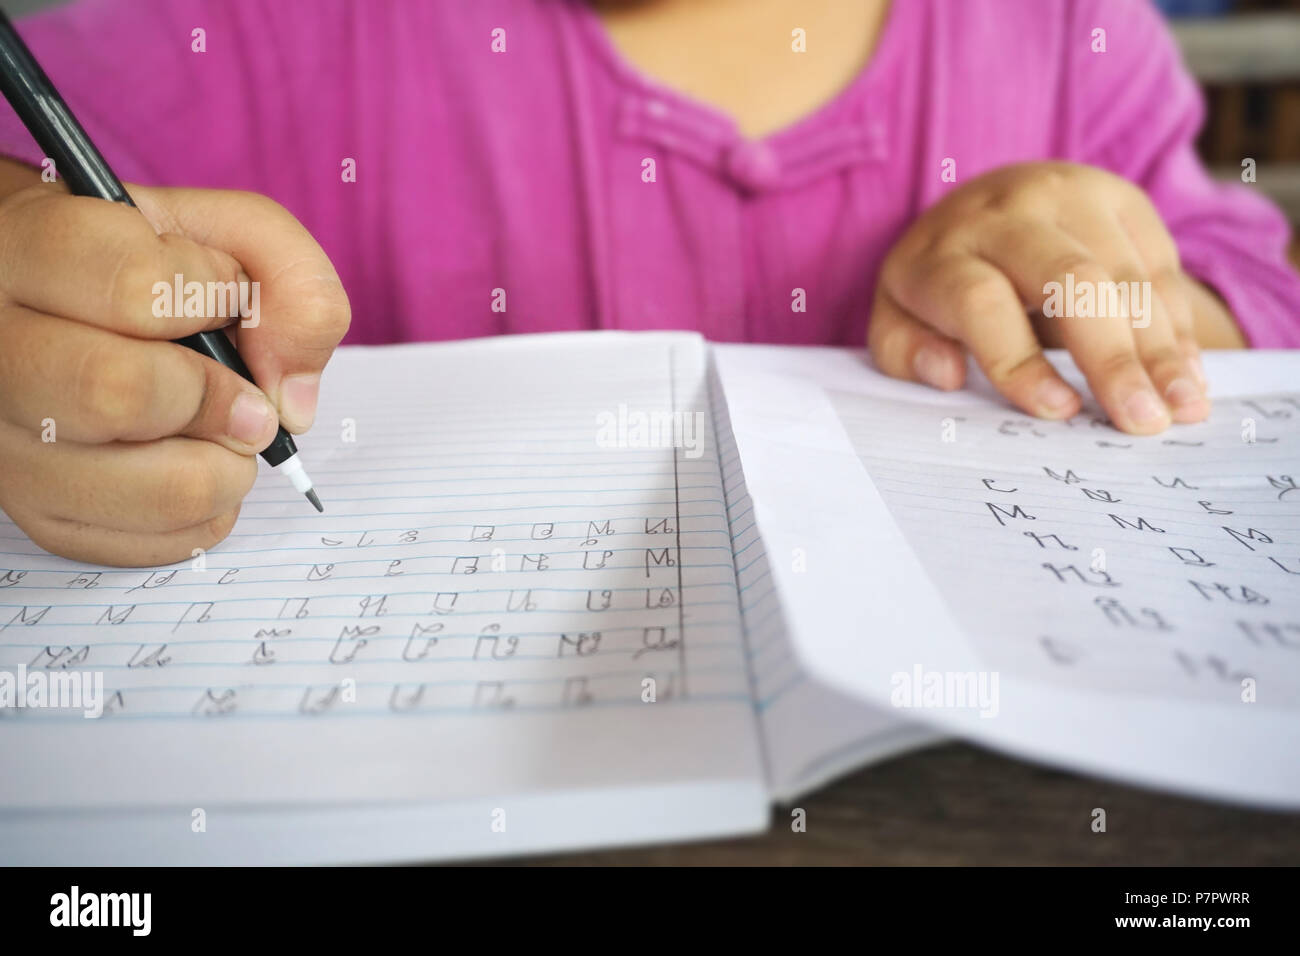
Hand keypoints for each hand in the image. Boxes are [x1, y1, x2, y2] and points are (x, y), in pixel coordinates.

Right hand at [0, 183, 349, 565]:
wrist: (58, 307)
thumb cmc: (145, 265)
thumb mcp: (220, 232)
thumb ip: (287, 279)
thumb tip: (290, 402)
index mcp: (26, 253)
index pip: (134, 286)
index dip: (211, 295)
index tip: (222, 297)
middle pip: (118, 393)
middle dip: (219, 397)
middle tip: (246, 394)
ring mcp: (8, 446)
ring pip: (148, 487)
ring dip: (226, 464)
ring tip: (226, 431)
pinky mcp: (39, 516)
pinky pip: (154, 542)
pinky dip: (209, 511)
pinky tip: (197, 461)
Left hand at [868, 161, 1216, 433]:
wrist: (979, 206)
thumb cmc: (937, 286)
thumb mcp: (898, 320)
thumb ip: (906, 353)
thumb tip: (947, 374)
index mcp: (943, 252)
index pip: (983, 303)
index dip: (1020, 362)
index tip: (1059, 413)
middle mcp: (1007, 213)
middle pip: (1070, 281)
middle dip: (1112, 357)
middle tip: (1141, 422)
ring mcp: (1069, 195)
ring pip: (1125, 274)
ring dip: (1161, 348)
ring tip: (1183, 408)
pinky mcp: (1119, 196)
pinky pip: (1159, 263)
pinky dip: (1177, 323)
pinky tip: (1188, 373)